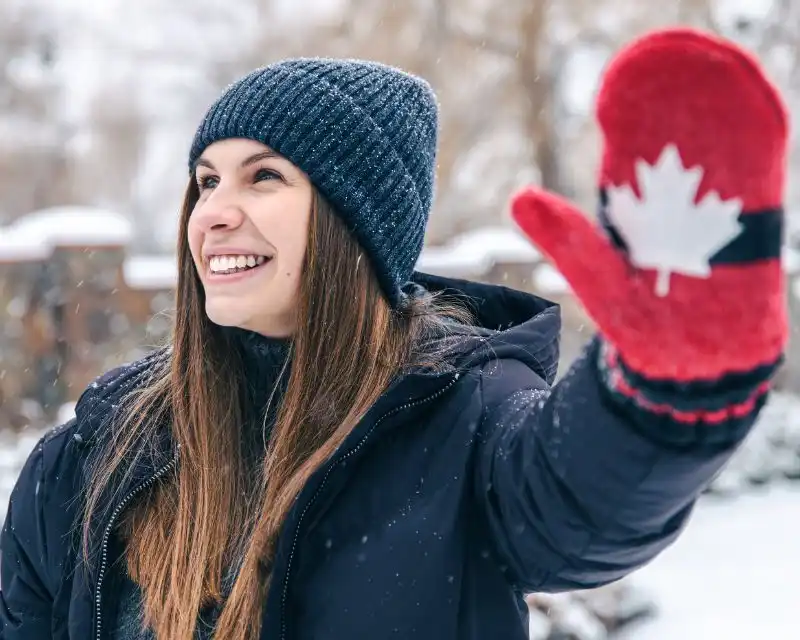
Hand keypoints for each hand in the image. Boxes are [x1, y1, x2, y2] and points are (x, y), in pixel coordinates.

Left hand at [511, 28, 787, 382]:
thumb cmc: (641, 323)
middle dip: (675, 91)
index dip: (628, 108)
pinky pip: (758, 168)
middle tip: (665, 53)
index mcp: (636, 207)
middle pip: (678, 133)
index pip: (632, 145)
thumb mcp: (597, 277)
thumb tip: (519, 195)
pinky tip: (749, 97)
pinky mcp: (754, 219)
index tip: (617, 79)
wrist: (693, 362)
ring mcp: (717, 206)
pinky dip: (753, 130)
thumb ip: (566, 237)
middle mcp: (676, 199)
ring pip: (719, 142)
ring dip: (717, 100)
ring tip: (708, 61)